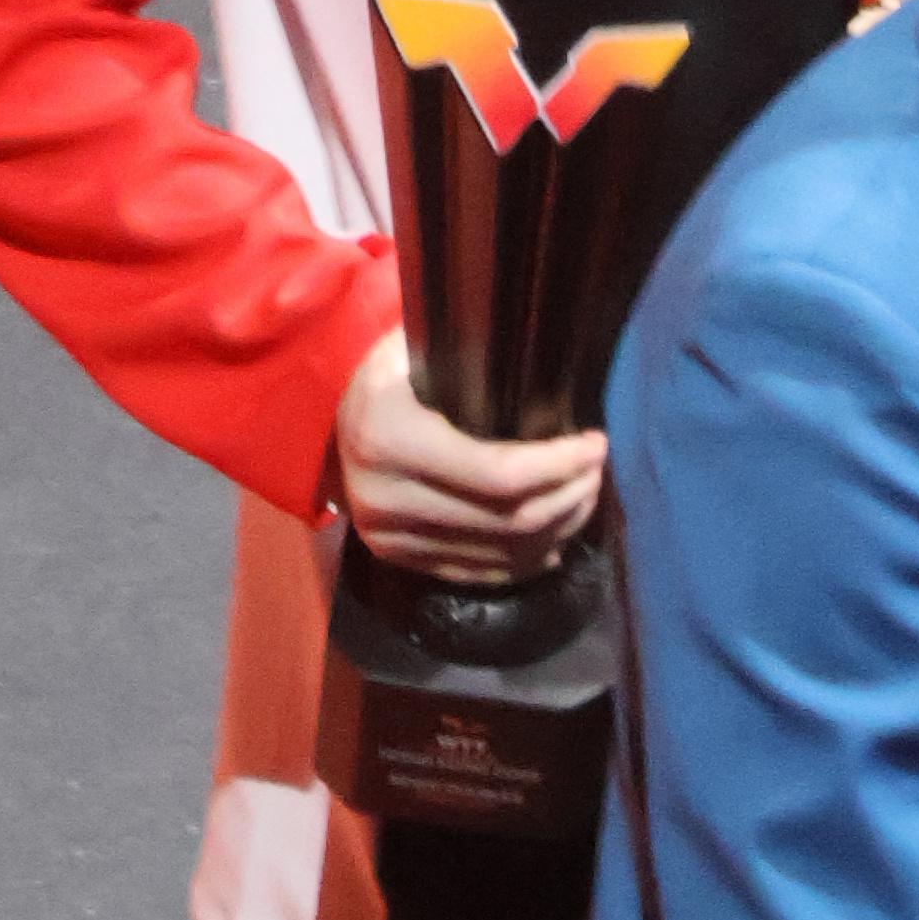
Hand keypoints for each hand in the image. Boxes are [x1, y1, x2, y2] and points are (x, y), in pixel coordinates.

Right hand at [337, 330, 607, 577]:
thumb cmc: (388, 370)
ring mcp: (387, 538)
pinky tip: (554, 537)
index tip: (596, 444)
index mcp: (389, 439)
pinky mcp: (396, 560)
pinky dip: (526, 560)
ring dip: (557, 530)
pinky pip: (478, 574)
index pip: (499, 475)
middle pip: (508, 521)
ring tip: (583, 497)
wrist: (322, 413)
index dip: (560, 466)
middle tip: (596, 470)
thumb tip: (550, 355)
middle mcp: (383, 498)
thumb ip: (471, 353)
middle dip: (569, 497)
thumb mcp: (417, 346)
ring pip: (501, 554)